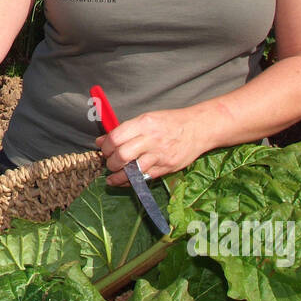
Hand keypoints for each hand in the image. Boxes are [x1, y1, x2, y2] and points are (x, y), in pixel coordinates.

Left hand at [95, 107, 210, 185]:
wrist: (198, 128)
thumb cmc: (171, 122)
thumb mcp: (147, 119)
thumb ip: (124, 130)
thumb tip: (102, 140)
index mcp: (144, 123)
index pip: (116, 137)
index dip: (106, 146)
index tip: (104, 150)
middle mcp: (151, 139)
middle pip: (122, 155)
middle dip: (111, 162)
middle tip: (109, 163)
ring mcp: (159, 154)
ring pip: (132, 170)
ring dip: (118, 176)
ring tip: (112, 177)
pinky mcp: (166, 167)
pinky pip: (144, 178)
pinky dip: (131, 182)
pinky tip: (125, 181)